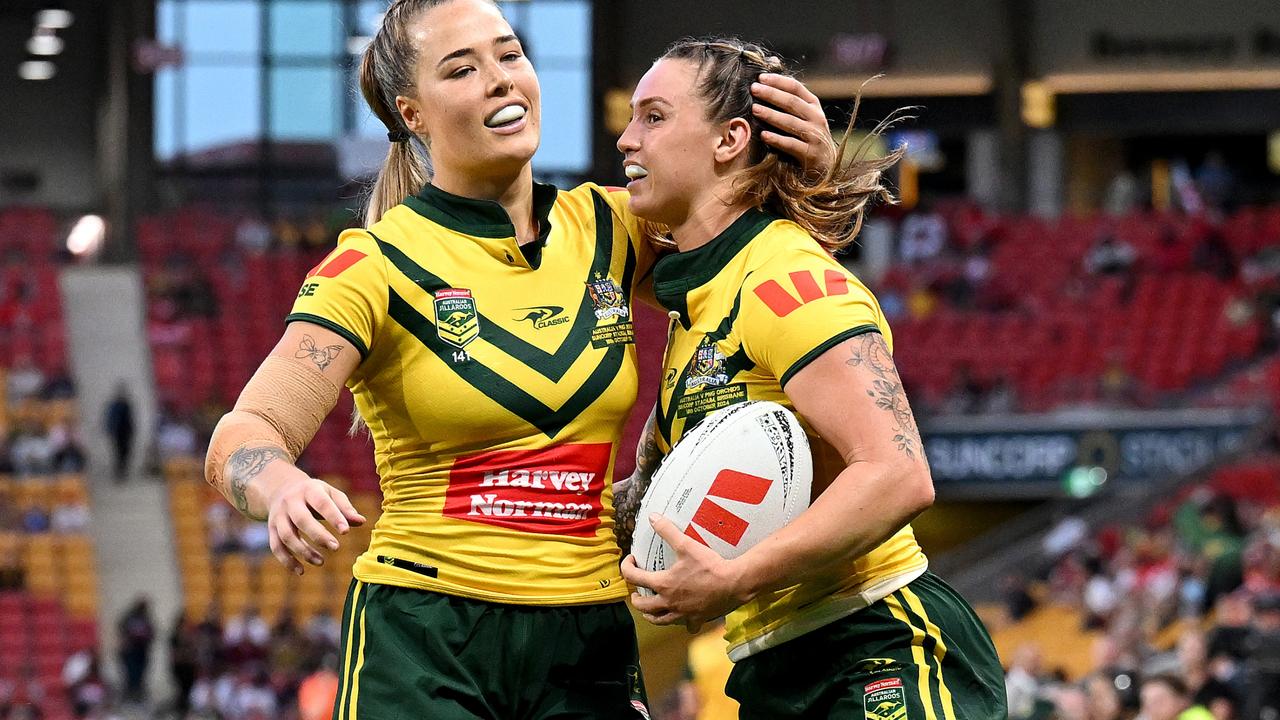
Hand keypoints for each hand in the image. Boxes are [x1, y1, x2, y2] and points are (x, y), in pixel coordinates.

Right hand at [266, 476, 365, 574]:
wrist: (281, 488)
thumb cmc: (314, 494)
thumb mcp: (330, 494)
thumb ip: (345, 508)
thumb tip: (362, 522)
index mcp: (309, 490)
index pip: (322, 503)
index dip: (334, 517)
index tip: (346, 531)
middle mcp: (291, 502)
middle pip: (301, 520)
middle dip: (318, 535)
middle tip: (336, 547)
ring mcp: (278, 516)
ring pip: (287, 536)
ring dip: (303, 551)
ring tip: (321, 562)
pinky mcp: (271, 529)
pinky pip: (276, 547)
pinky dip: (287, 561)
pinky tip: (301, 571)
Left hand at [620, 514, 749, 632]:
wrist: (734, 583)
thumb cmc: (709, 565)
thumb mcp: (686, 545)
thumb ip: (667, 531)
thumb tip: (652, 517)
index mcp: (663, 584)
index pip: (633, 577)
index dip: (626, 567)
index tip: (631, 561)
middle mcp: (669, 602)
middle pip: (643, 606)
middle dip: (636, 599)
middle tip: (636, 592)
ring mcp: (683, 614)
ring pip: (660, 620)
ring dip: (651, 615)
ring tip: (651, 609)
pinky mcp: (697, 619)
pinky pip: (687, 625)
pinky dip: (683, 623)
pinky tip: (684, 618)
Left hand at [751, 73, 834, 174]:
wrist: (826, 167)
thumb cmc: (807, 139)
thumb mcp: (803, 119)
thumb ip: (789, 105)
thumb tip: (765, 86)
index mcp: (813, 106)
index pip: (796, 88)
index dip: (778, 81)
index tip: (761, 77)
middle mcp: (817, 118)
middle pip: (792, 103)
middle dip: (771, 94)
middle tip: (753, 89)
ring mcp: (815, 136)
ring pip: (791, 123)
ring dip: (771, 115)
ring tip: (755, 109)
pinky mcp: (811, 154)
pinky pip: (791, 145)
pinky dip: (777, 139)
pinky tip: (763, 135)